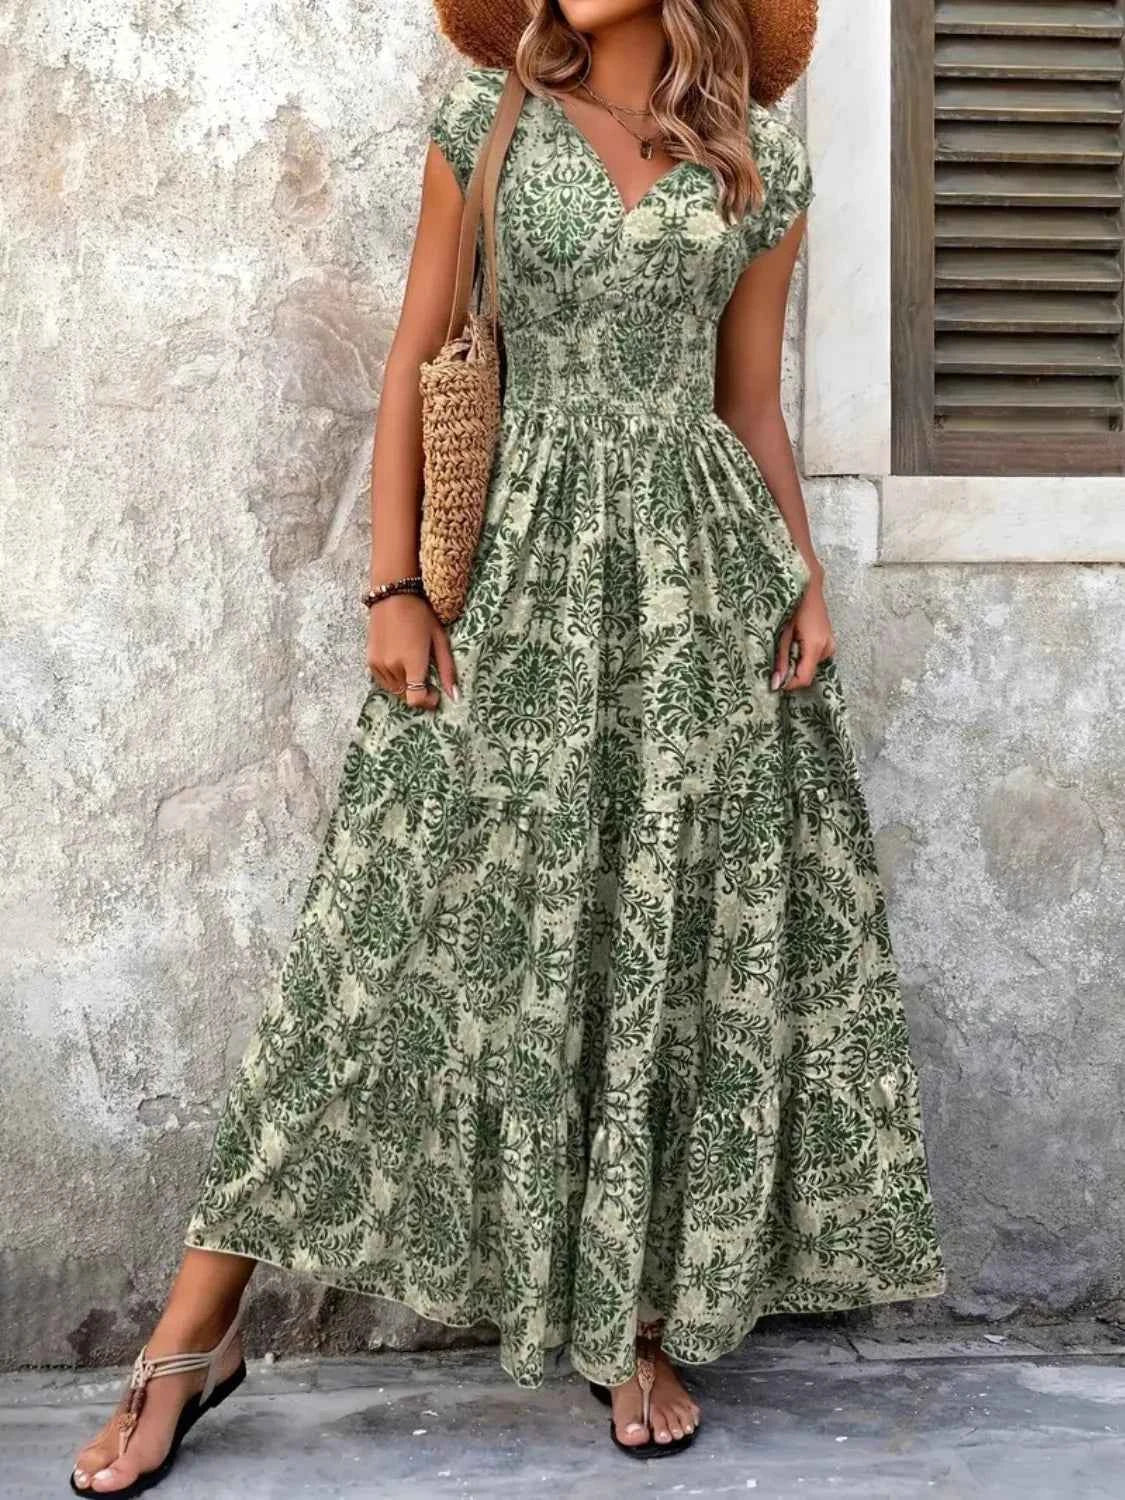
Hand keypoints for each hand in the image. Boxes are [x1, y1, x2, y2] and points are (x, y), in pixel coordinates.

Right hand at [367, 592, 457, 709]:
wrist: (393, 596)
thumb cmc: (421, 615)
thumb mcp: (439, 639)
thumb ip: (447, 670)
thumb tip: (455, 697)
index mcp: (412, 662)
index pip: (415, 699)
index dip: (427, 702)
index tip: (435, 693)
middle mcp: (393, 666)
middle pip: (406, 696)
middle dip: (418, 693)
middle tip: (427, 678)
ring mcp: (379, 664)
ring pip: (394, 691)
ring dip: (406, 687)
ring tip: (413, 667)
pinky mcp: (370, 661)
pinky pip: (383, 682)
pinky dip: (393, 680)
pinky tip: (401, 664)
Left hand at [771, 575, 835, 692]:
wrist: (808, 584)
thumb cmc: (793, 604)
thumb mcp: (782, 633)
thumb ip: (781, 659)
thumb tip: (776, 683)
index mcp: (816, 646)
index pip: (804, 678)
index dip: (789, 684)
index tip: (774, 682)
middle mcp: (827, 648)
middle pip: (808, 673)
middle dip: (791, 671)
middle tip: (776, 659)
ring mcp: (830, 644)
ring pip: (810, 665)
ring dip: (796, 662)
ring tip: (785, 644)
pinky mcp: (828, 640)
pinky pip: (814, 656)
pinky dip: (802, 654)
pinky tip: (794, 641)